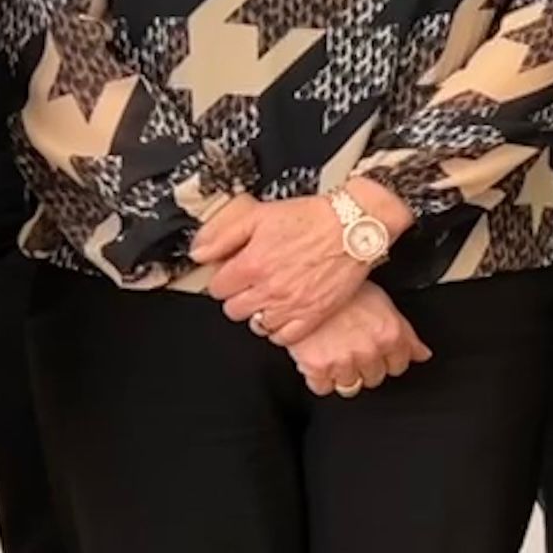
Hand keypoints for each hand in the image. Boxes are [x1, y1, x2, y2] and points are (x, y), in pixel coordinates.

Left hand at [193, 189, 392, 344]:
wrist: (353, 226)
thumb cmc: (312, 218)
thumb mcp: (260, 214)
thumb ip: (224, 235)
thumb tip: (199, 253)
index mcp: (252, 264)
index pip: (218, 288)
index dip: (225, 278)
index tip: (234, 273)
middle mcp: (269, 289)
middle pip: (234, 309)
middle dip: (239, 296)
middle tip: (251, 284)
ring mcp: (291, 306)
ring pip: (257, 325)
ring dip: (259, 313)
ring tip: (268, 298)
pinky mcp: (313, 316)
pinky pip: (285, 338)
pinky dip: (280, 330)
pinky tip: (283, 314)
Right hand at [285, 283, 427, 396]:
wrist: (302, 281)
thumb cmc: (341, 287)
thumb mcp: (381, 302)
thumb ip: (406, 333)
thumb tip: (422, 354)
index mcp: (389, 334)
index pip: (399, 365)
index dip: (387, 359)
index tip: (377, 352)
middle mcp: (369, 350)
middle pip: (375, 378)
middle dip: (365, 366)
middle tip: (351, 348)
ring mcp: (343, 361)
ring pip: (350, 387)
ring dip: (343, 374)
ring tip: (334, 352)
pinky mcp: (317, 367)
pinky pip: (323, 389)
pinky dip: (319, 379)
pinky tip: (318, 361)